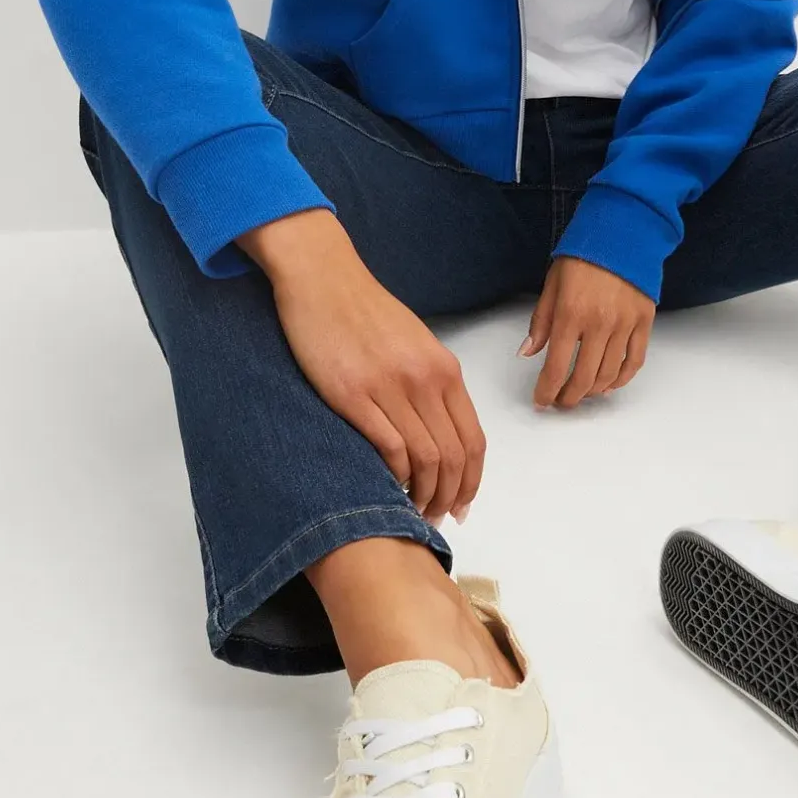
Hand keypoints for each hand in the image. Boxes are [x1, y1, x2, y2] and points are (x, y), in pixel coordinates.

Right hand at [269, 250, 484, 526]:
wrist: (324, 280)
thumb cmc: (366, 312)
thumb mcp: (415, 345)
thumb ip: (432, 383)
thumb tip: (440, 430)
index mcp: (444, 369)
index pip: (473, 440)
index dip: (471, 481)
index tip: (461, 505)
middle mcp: (425, 380)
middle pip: (453, 457)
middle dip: (449, 497)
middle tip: (434, 518)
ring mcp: (390, 388)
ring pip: (424, 460)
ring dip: (422, 494)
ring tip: (410, 510)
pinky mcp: (353, 395)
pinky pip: (387, 449)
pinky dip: (392, 477)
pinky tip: (386, 486)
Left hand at [519, 256, 656, 408]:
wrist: (623, 232)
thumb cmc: (583, 256)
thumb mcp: (552, 284)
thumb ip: (541, 322)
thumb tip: (528, 353)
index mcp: (571, 313)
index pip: (556, 367)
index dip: (547, 390)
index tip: (542, 400)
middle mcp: (599, 323)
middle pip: (584, 378)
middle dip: (569, 397)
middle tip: (561, 401)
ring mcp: (625, 324)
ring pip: (609, 374)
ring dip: (593, 391)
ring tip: (582, 393)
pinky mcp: (644, 322)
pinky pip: (635, 361)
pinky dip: (622, 379)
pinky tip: (609, 384)